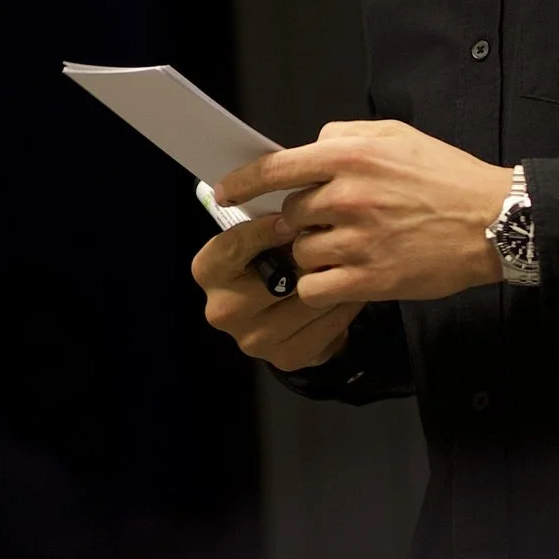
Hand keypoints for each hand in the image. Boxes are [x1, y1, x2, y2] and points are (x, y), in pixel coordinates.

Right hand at [190, 214, 358, 375]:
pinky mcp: (284, 358)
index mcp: (209, 270)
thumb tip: (300, 201)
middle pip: (275, 278)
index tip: (292, 219)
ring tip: (350, 261)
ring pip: (306, 302)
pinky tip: (350, 290)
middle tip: (335, 239)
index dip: (264, 230)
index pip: (233, 246)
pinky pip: (325, 327)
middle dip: (307, 258)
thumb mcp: (261, 233)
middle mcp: (222, 309)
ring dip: (333, 280)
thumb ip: (271, 220)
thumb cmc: (272, 256)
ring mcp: (252, 339)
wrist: (284, 312)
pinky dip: (343, 306)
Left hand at [217, 122, 515, 314]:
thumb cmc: (448, 177)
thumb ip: (344, 134)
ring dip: (313, 254)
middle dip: (300, 221)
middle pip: (289, 215)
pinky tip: (344, 276)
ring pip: (300, 253)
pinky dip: (321, 286)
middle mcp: (348, 196)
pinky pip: (316, 287)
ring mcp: (357, 240)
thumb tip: (307, 148)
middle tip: (328, 224)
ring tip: (347, 249)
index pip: (276, 168)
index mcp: (351, 155)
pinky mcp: (370, 278)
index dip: (243, 182)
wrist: (495, 221)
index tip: (226, 192)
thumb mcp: (397, 135)